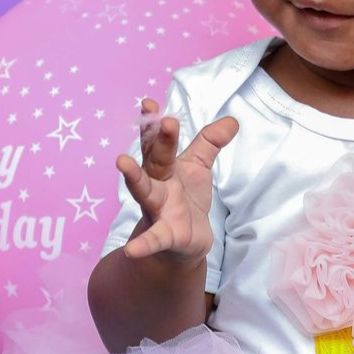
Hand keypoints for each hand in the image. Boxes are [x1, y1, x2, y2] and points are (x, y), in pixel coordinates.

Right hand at [116, 98, 238, 263]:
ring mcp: (158, 209)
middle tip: (157, 118)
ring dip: (134, 177)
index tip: (148, 103)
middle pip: (155, 159)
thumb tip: (232, 120)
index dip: (154, 122)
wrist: (185, 242)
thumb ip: (211, 143)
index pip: (158, 141)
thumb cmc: (186, 198)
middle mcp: (158, 184)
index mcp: (165, 166)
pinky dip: (144, 244)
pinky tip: (133, 250)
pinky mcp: (166, 235)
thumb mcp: (198, 167)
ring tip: (121, 161)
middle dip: (155, 138)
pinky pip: (154, 239)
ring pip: (145, 191)